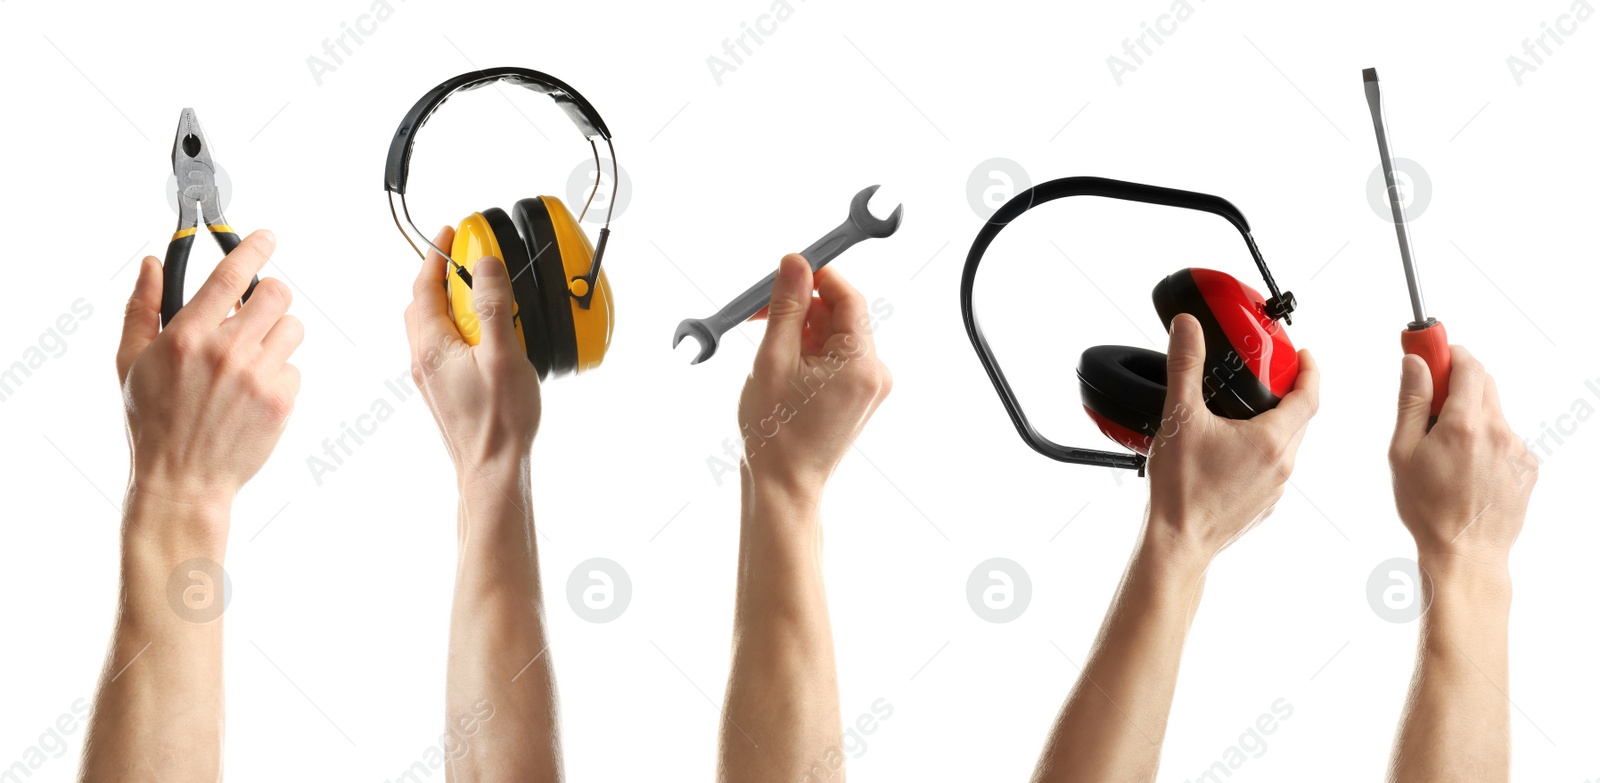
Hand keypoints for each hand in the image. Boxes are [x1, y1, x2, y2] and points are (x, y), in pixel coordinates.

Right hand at [117, 229, 301, 510]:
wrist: (182, 481)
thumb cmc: (152, 421)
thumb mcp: (130, 362)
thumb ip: (143, 308)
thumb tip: (155, 263)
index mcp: (187, 336)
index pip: (230, 275)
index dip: (253, 248)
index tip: (267, 236)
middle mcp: (226, 352)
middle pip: (277, 295)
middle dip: (268, 297)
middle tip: (254, 312)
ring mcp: (257, 377)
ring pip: (292, 329)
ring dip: (276, 336)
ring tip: (250, 359)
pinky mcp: (281, 401)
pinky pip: (296, 368)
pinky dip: (279, 375)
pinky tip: (253, 394)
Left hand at [404, 226, 540, 473]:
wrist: (491, 470)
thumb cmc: (499, 420)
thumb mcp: (503, 354)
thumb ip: (494, 306)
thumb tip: (485, 265)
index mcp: (433, 346)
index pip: (425, 287)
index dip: (436, 256)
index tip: (451, 234)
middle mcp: (424, 360)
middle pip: (421, 305)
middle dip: (439, 277)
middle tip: (465, 260)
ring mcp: (431, 379)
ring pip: (430, 328)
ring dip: (448, 304)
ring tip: (479, 294)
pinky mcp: (444, 393)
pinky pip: (442, 348)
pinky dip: (456, 329)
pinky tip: (483, 337)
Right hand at [737, 254, 890, 495]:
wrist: (783, 486)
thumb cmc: (775, 432)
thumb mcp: (773, 358)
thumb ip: (786, 306)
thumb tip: (795, 262)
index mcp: (861, 363)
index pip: (848, 297)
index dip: (817, 277)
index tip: (787, 270)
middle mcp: (875, 373)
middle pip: (841, 316)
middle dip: (801, 307)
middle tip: (761, 312)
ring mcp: (869, 387)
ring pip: (834, 337)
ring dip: (801, 331)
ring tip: (766, 350)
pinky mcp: (857, 397)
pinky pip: (835, 359)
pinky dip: (808, 354)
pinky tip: (782, 368)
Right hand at [1144, 314, 1319, 559]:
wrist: (1177, 542)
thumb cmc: (1181, 489)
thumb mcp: (1180, 416)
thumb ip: (1185, 366)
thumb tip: (1187, 329)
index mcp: (1271, 440)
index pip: (1309, 396)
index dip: (1309, 370)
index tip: (1303, 355)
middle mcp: (1282, 465)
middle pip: (1300, 419)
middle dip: (1290, 393)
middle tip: (1268, 376)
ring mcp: (1274, 488)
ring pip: (1286, 445)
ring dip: (1275, 424)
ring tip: (1243, 412)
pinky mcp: (1262, 505)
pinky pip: (1271, 469)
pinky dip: (1260, 452)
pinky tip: (1229, 450)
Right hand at [1389, 348, 1534, 565]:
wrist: (1466, 553)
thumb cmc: (1427, 508)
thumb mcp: (1403, 452)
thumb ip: (1411, 402)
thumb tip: (1415, 363)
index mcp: (1464, 425)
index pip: (1467, 365)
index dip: (1448, 353)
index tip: (1431, 351)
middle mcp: (1498, 431)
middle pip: (1483, 383)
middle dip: (1457, 383)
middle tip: (1430, 403)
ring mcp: (1517, 449)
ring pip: (1492, 413)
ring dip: (1470, 417)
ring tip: (1447, 454)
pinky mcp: (1528, 466)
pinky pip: (1504, 439)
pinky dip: (1485, 442)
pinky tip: (1467, 470)